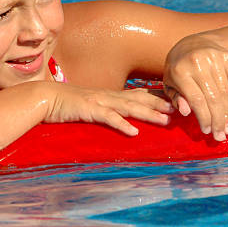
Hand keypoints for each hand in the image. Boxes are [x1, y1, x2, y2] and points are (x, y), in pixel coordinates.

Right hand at [44, 84, 173, 135]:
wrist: (45, 98)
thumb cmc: (67, 103)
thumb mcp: (91, 104)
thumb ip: (107, 108)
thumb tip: (121, 117)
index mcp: (110, 95)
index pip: (138, 94)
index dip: (157, 97)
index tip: (176, 100)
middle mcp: (109, 95)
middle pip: (140, 99)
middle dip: (161, 104)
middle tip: (182, 108)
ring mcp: (99, 101)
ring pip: (129, 107)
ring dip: (148, 114)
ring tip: (165, 121)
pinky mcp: (89, 110)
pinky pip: (108, 118)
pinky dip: (122, 124)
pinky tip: (133, 132)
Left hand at [163, 35, 227, 140]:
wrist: (192, 42)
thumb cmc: (178, 67)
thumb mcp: (169, 82)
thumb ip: (176, 98)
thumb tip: (186, 112)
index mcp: (180, 71)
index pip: (196, 100)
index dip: (203, 118)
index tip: (207, 131)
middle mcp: (198, 63)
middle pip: (213, 98)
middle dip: (218, 120)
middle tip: (221, 135)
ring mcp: (214, 58)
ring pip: (225, 91)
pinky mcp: (227, 56)